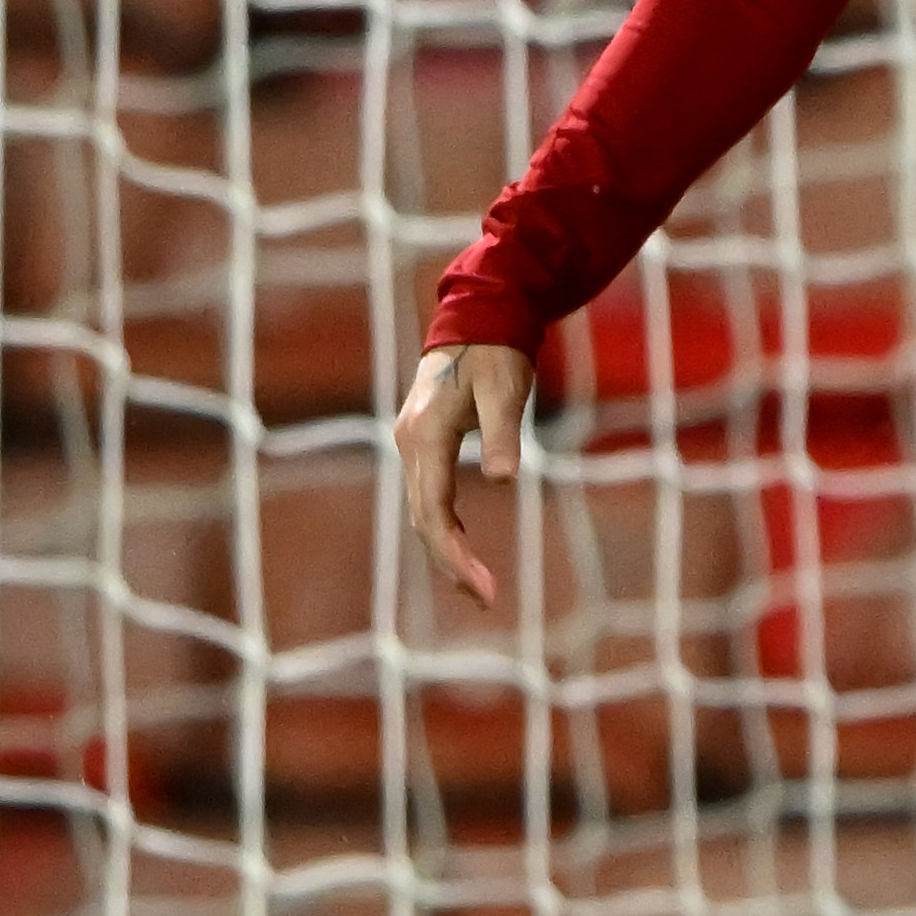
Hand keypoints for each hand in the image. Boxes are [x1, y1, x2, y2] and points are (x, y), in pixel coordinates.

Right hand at [393, 343, 532, 610]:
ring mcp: (413, 444)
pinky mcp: (423, 443)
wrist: (477, 317)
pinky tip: (462, 547)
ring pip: (423, 511)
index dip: (455, 554)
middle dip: (451, 562)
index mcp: (425, 436)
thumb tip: (504, 477)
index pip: (433, 512)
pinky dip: (443, 527)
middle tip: (486, 599)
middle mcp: (410, 445)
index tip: (483, 587)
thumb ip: (503, 433)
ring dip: (446, 549)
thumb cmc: (495, 353)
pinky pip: (429, 496)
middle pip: (424, 519)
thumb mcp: (505, 390)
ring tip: (477, 587)